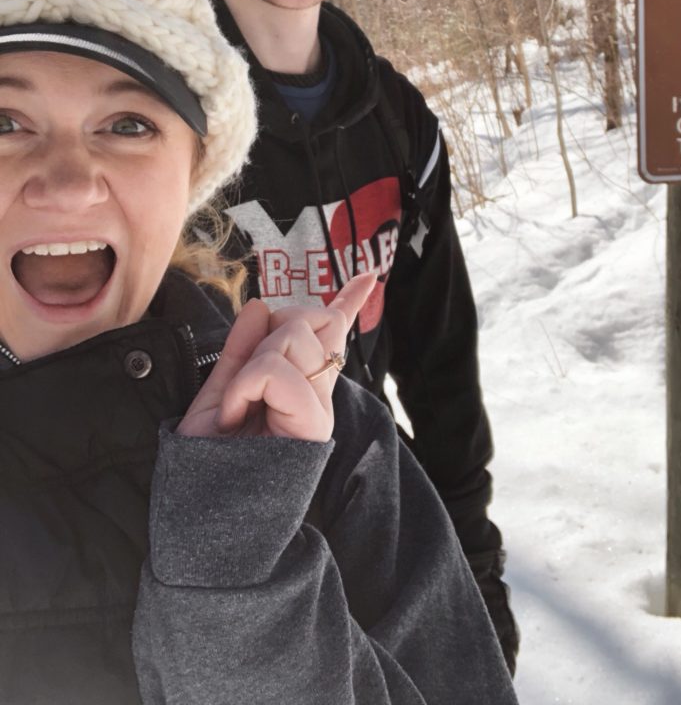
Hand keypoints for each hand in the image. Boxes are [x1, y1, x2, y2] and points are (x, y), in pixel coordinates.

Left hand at [177, 272, 376, 441]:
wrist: (201, 511)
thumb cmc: (209, 459)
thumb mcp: (219, 392)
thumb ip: (241, 349)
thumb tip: (261, 304)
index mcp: (302, 384)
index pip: (332, 332)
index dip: (349, 301)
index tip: (371, 276)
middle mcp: (319, 394)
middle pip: (305, 321)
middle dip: (266, 334)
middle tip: (243, 386)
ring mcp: (319, 409)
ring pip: (292, 339)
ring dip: (250, 365)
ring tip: (238, 407)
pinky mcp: (313, 425)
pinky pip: (278, 373)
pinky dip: (245, 386)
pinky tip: (237, 415)